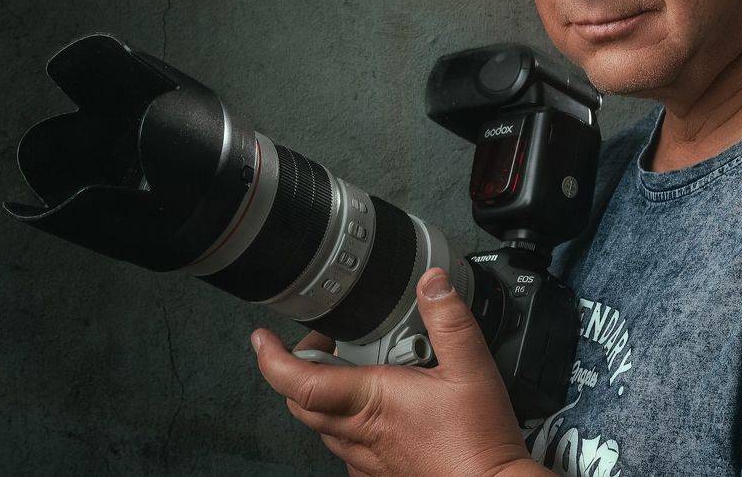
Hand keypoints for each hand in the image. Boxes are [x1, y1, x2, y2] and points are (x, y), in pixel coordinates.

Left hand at [251, 267, 543, 476]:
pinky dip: (344, 423)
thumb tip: (433, 283)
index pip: (301, 381)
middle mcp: (360, 431)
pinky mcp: (379, 472)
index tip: (262, 338)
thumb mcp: (472, 367)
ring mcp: (366, 457)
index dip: (272, 358)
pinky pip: (344, 447)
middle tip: (319, 343)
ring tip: (349, 370)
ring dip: (320, 395)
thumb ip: (450, 320)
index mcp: (372, 400)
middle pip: (301, 402)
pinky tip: (373, 411)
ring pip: (320, 426)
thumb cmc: (478, 441)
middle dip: (298, 368)